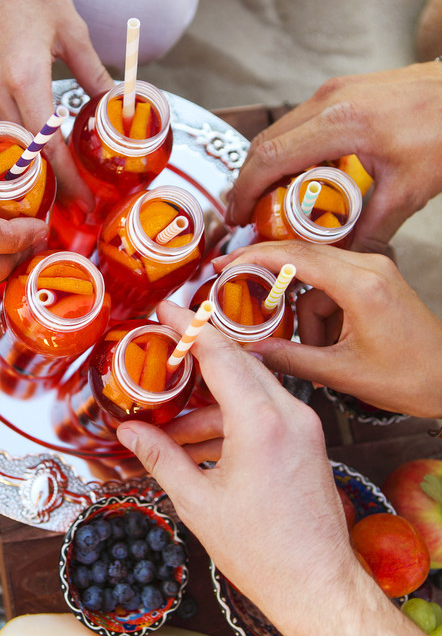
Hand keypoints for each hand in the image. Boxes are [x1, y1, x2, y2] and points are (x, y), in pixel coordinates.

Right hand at [0, 0, 112, 206]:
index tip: (85, 203)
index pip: (49, 145)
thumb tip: (116, 107)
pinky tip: (42, 154)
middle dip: (51, 184)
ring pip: (11, 144)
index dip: (68, 179)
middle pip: (25, 154)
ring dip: (35, 168)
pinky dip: (23, 145)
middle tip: (76, 207)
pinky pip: (1, 126)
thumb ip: (94, 75)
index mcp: (25, 77)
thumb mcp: (73, 30)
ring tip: (62, 187)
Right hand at [116, 300, 359, 635]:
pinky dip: (230, 419)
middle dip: (196, 360)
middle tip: (161, 357)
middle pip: (237, 364)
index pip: (221, 354)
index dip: (189, 326)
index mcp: (261, 423)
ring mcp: (303, 426)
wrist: (318, 586)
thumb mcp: (198, 502)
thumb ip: (161, 457)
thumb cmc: (263, 552)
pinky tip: (198, 445)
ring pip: (249, 389)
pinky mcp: (307, 441)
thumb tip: (130, 431)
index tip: (165, 309)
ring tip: (169, 430)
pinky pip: (264, 412)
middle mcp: (290, 414)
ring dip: (209, 402)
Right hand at [213, 242, 441, 417]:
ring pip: (315, 278)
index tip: (224, 265)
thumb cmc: (411, 378)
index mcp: (362, 286)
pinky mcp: (376, 280)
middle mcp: (370, 267)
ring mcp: (375, 270)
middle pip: (302, 258)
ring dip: (304, 311)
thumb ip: (290, 358)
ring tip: (314, 350)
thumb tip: (250, 350)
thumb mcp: (342, 373)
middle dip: (269, 277)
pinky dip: (321, 312)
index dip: (254, 258)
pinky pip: (332, 286)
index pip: (296, 256)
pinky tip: (328, 344)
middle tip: (236, 287)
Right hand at [226, 63, 441, 251]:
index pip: (271, 157)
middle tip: (248, 215)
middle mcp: (329, 100)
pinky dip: (291, 150)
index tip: (238, 216)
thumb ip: (372, 229)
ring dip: (269, 165)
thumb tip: (346, 259)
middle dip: (249, 180)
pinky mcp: (342, 90)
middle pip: (266, 142)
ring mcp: (334, 90)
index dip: (246, 189)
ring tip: (271, 201)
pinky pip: (301, 123)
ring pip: (281, 130)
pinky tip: (302, 176)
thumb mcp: (408, 189)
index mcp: (341, 123)